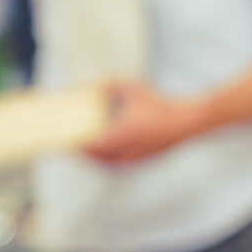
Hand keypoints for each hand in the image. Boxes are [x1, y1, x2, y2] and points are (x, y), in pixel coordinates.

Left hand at [81, 81, 208, 164]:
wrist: (188, 122)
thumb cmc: (161, 103)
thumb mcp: (133, 88)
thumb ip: (109, 86)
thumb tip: (92, 88)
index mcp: (122, 135)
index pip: (90, 148)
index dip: (75, 148)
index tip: (63, 143)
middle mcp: (127, 151)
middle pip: (96, 160)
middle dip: (82, 155)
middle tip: (71, 147)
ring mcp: (137, 159)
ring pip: (108, 165)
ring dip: (95, 160)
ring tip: (85, 152)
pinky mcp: (144, 161)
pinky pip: (119, 166)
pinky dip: (108, 162)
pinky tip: (105, 155)